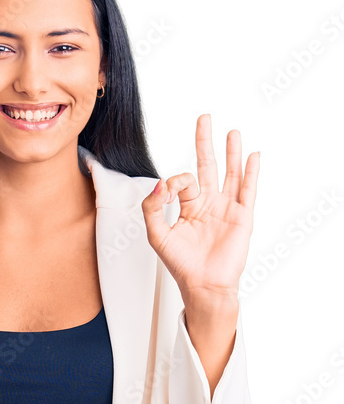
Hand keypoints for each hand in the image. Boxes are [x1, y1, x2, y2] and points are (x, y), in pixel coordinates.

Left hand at [140, 114, 259, 306]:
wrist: (203, 285)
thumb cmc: (181, 265)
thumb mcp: (157, 235)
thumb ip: (152, 209)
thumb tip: (158, 184)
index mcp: (189, 208)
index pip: (183, 181)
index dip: (173, 182)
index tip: (166, 193)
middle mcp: (209, 204)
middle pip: (208, 166)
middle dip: (205, 143)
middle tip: (204, 118)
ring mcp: (227, 209)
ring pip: (230, 174)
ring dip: (231, 152)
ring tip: (232, 132)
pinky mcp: (242, 217)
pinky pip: (248, 190)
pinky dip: (250, 172)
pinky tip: (252, 155)